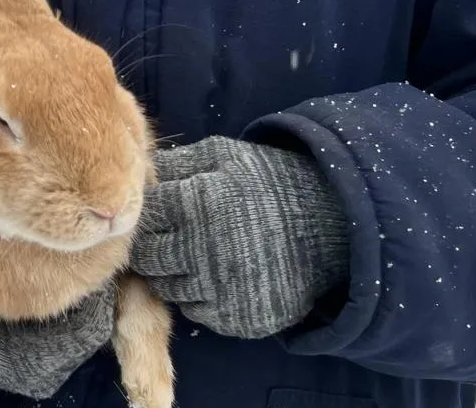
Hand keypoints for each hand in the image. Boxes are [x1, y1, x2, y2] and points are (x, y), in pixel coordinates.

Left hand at [129, 135, 349, 339]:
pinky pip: (196, 312)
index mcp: (197, 204)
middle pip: (149, 259)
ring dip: (173, 274)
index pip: (145, 220)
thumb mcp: (228, 157)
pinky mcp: (238, 318)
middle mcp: (204, 250)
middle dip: (153, 248)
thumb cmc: (272, 184)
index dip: (148, 218)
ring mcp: (221, 289)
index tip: (159, 216)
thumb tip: (143, 172)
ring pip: (168, 288)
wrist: (333, 226)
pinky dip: (199, 297)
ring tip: (194, 257)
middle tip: (168, 240)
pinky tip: (216, 277)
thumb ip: (180, 163)